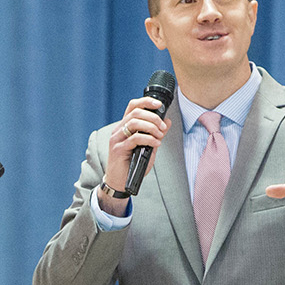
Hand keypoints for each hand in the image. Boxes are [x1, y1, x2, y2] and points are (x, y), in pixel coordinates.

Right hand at [101, 96, 171, 211]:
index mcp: (124, 127)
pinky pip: (135, 138)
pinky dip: (148, 139)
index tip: (159, 104)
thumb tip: (167, 121)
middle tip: (162, 127)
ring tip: (159, 136)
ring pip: (134, 123)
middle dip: (153, 117)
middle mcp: (118, 130)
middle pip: (136, 112)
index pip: (133, 106)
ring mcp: (116, 139)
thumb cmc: (132, 165)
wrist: (120, 183)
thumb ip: (156, 134)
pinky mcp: (117, 149)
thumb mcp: (149, 147)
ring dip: (151, 127)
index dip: (146, 101)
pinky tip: (155, 144)